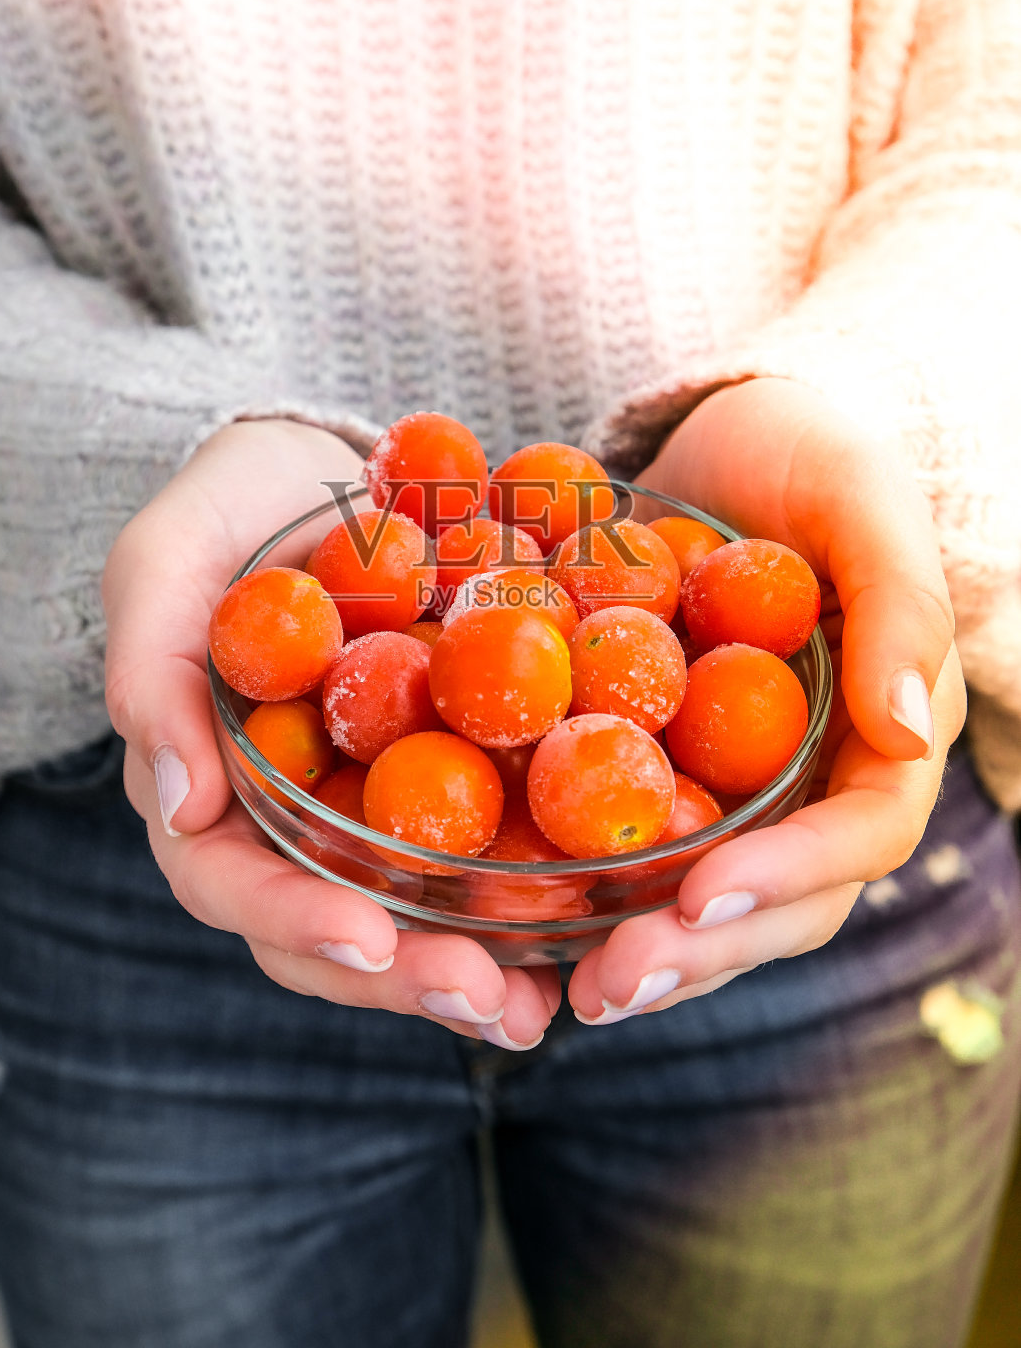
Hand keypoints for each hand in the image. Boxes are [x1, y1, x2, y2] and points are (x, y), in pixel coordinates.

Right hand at [103, 419, 558, 1048]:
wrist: (327, 467)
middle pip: (333, 929)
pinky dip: (533, 889)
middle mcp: (293, 820)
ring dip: (475, 971)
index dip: (294, 920)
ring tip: (541, 1007)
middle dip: (405, 979)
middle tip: (489, 1003)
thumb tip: (180, 805)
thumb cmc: (229, 508)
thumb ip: (151, 667)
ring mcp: (375, 806)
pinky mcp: (452, 773)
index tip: (369, 940)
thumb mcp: (166, 561)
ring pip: (413, 912)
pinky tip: (594, 917)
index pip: (229, 882)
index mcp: (213, 786)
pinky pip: (488, 841)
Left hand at [569, 378, 965, 1023]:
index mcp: (886, 736)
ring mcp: (738, 784)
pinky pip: (632, 840)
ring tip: (558, 988)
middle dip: (700, 948)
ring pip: (705, 894)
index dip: (792, 875)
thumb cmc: (814, 452)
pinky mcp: (664, 767)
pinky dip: (586, 886)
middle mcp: (816, 781)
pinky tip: (512, 915)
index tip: (700, 891)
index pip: (863, 833)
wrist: (731, 433)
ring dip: (642, 950)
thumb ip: (901, 603)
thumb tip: (909, 730)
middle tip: (608, 985)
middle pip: (779, 898)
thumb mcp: (863, 497)